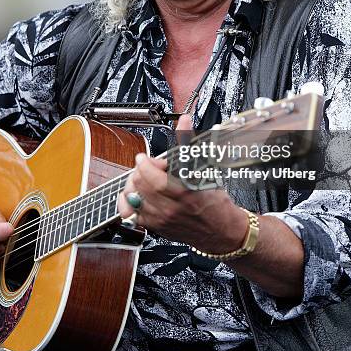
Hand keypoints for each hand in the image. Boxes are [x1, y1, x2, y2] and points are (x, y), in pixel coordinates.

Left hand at [118, 115, 248, 253]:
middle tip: (148, 167)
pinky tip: (136, 195)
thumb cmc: (215, 201)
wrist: (221, 230)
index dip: (144, 161)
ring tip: (143, 179)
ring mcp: (161, 219)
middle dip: (140, 170)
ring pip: (132, 197)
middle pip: (139, 183)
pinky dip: (128, 201)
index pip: (149, 174)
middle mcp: (170, 207)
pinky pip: (130, 214)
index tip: (147, 158)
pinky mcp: (155, 227)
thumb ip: (189, 143)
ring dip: (134, 183)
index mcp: (183, 191)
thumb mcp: (205, 168)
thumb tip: (184, 120)